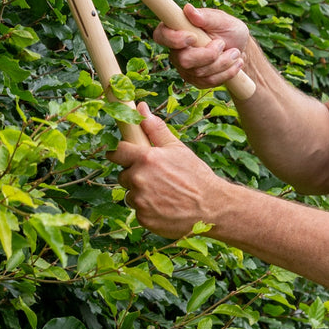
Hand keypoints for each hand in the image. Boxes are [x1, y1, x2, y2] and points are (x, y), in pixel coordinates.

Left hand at [109, 104, 226, 237]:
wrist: (212, 208)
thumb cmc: (196, 176)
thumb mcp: (178, 149)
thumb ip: (155, 129)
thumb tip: (141, 109)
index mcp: (146, 159)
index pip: (116, 152)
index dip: (119, 153)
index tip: (122, 156)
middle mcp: (139, 179)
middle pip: (123, 175)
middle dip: (135, 175)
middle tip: (156, 178)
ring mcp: (140, 201)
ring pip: (130, 194)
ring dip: (141, 194)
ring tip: (163, 194)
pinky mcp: (144, 218)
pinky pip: (139, 211)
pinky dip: (148, 210)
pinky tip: (165, 207)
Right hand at [153, 3, 250, 91]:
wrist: (239, 47)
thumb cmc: (228, 29)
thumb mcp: (222, 20)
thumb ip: (206, 17)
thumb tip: (189, 10)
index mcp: (176, 29)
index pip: (161, 36)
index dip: (173, 39)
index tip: (193, 37)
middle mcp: (177, 50)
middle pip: (183, 60)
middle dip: (208, 55)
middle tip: (223, 44)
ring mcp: (185, 67)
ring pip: (200, 72)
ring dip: (223, 63)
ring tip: (235, 52)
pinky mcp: (196, 80)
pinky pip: (208, 82)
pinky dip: (226, 73)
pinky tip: (235, 63)